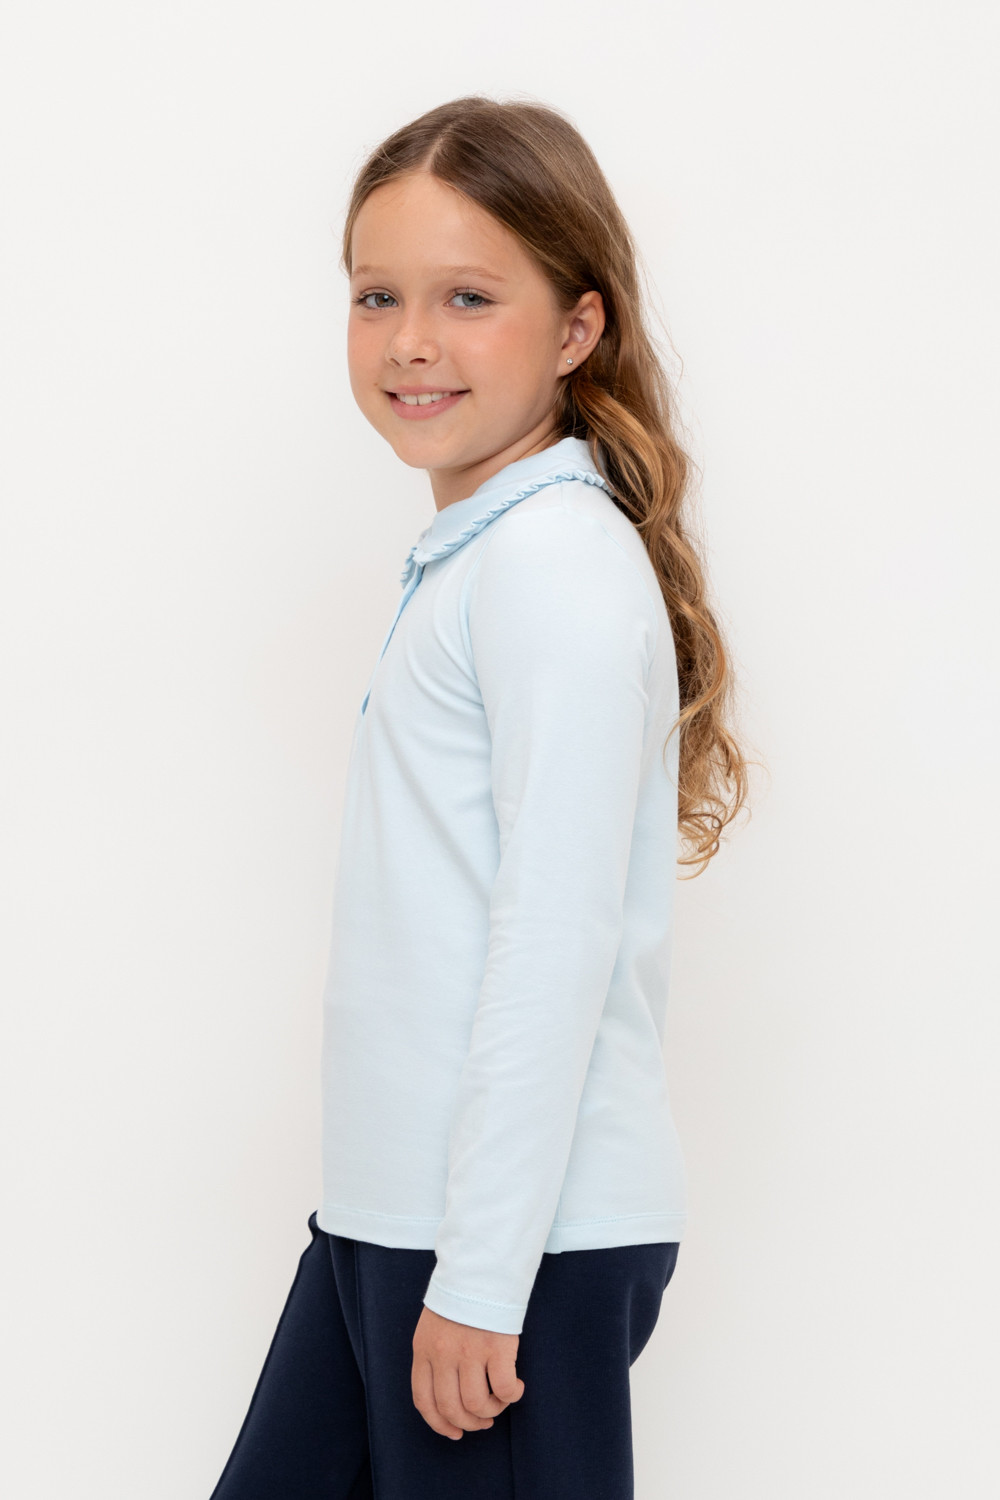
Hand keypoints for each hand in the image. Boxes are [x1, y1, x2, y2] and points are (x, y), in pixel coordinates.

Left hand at [411, 1304, 524, 1439]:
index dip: (439, 1424)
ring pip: (477, 1404)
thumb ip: (435, 1356)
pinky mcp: (497, 1346)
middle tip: (484, 1420)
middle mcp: (443, 1353)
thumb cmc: (462, 1295)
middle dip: (469, 1423)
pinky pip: (504, 1389)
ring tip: (500, 1400)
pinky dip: (511, 1395)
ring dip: (492, 1410)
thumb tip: (448, 1397)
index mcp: (424, 1348)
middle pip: (451, 1408)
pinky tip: (516, 1387)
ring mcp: (470, 1351)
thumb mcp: (434, 1324)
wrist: (482, 1265)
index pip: (423, 1400)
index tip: (455, 1432)